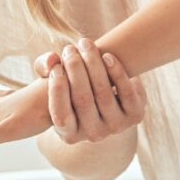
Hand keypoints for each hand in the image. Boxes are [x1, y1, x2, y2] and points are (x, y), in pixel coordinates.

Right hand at [32, 39, 146, 142]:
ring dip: (93, 65)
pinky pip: (126, 93)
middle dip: (75, 70)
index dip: (58, 90)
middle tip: (70, 49)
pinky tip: (107, 56)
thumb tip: (51, 61)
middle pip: (83, 100)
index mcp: (69, 133)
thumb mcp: (54, 79)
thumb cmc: (73, 85)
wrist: (109, 94)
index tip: (56, 67)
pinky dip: (117, 72)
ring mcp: (116, 127)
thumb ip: (44, 67)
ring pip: (104, 94)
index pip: (61, 116)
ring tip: (85, 44)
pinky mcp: (135, 116)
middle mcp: (93, 135)